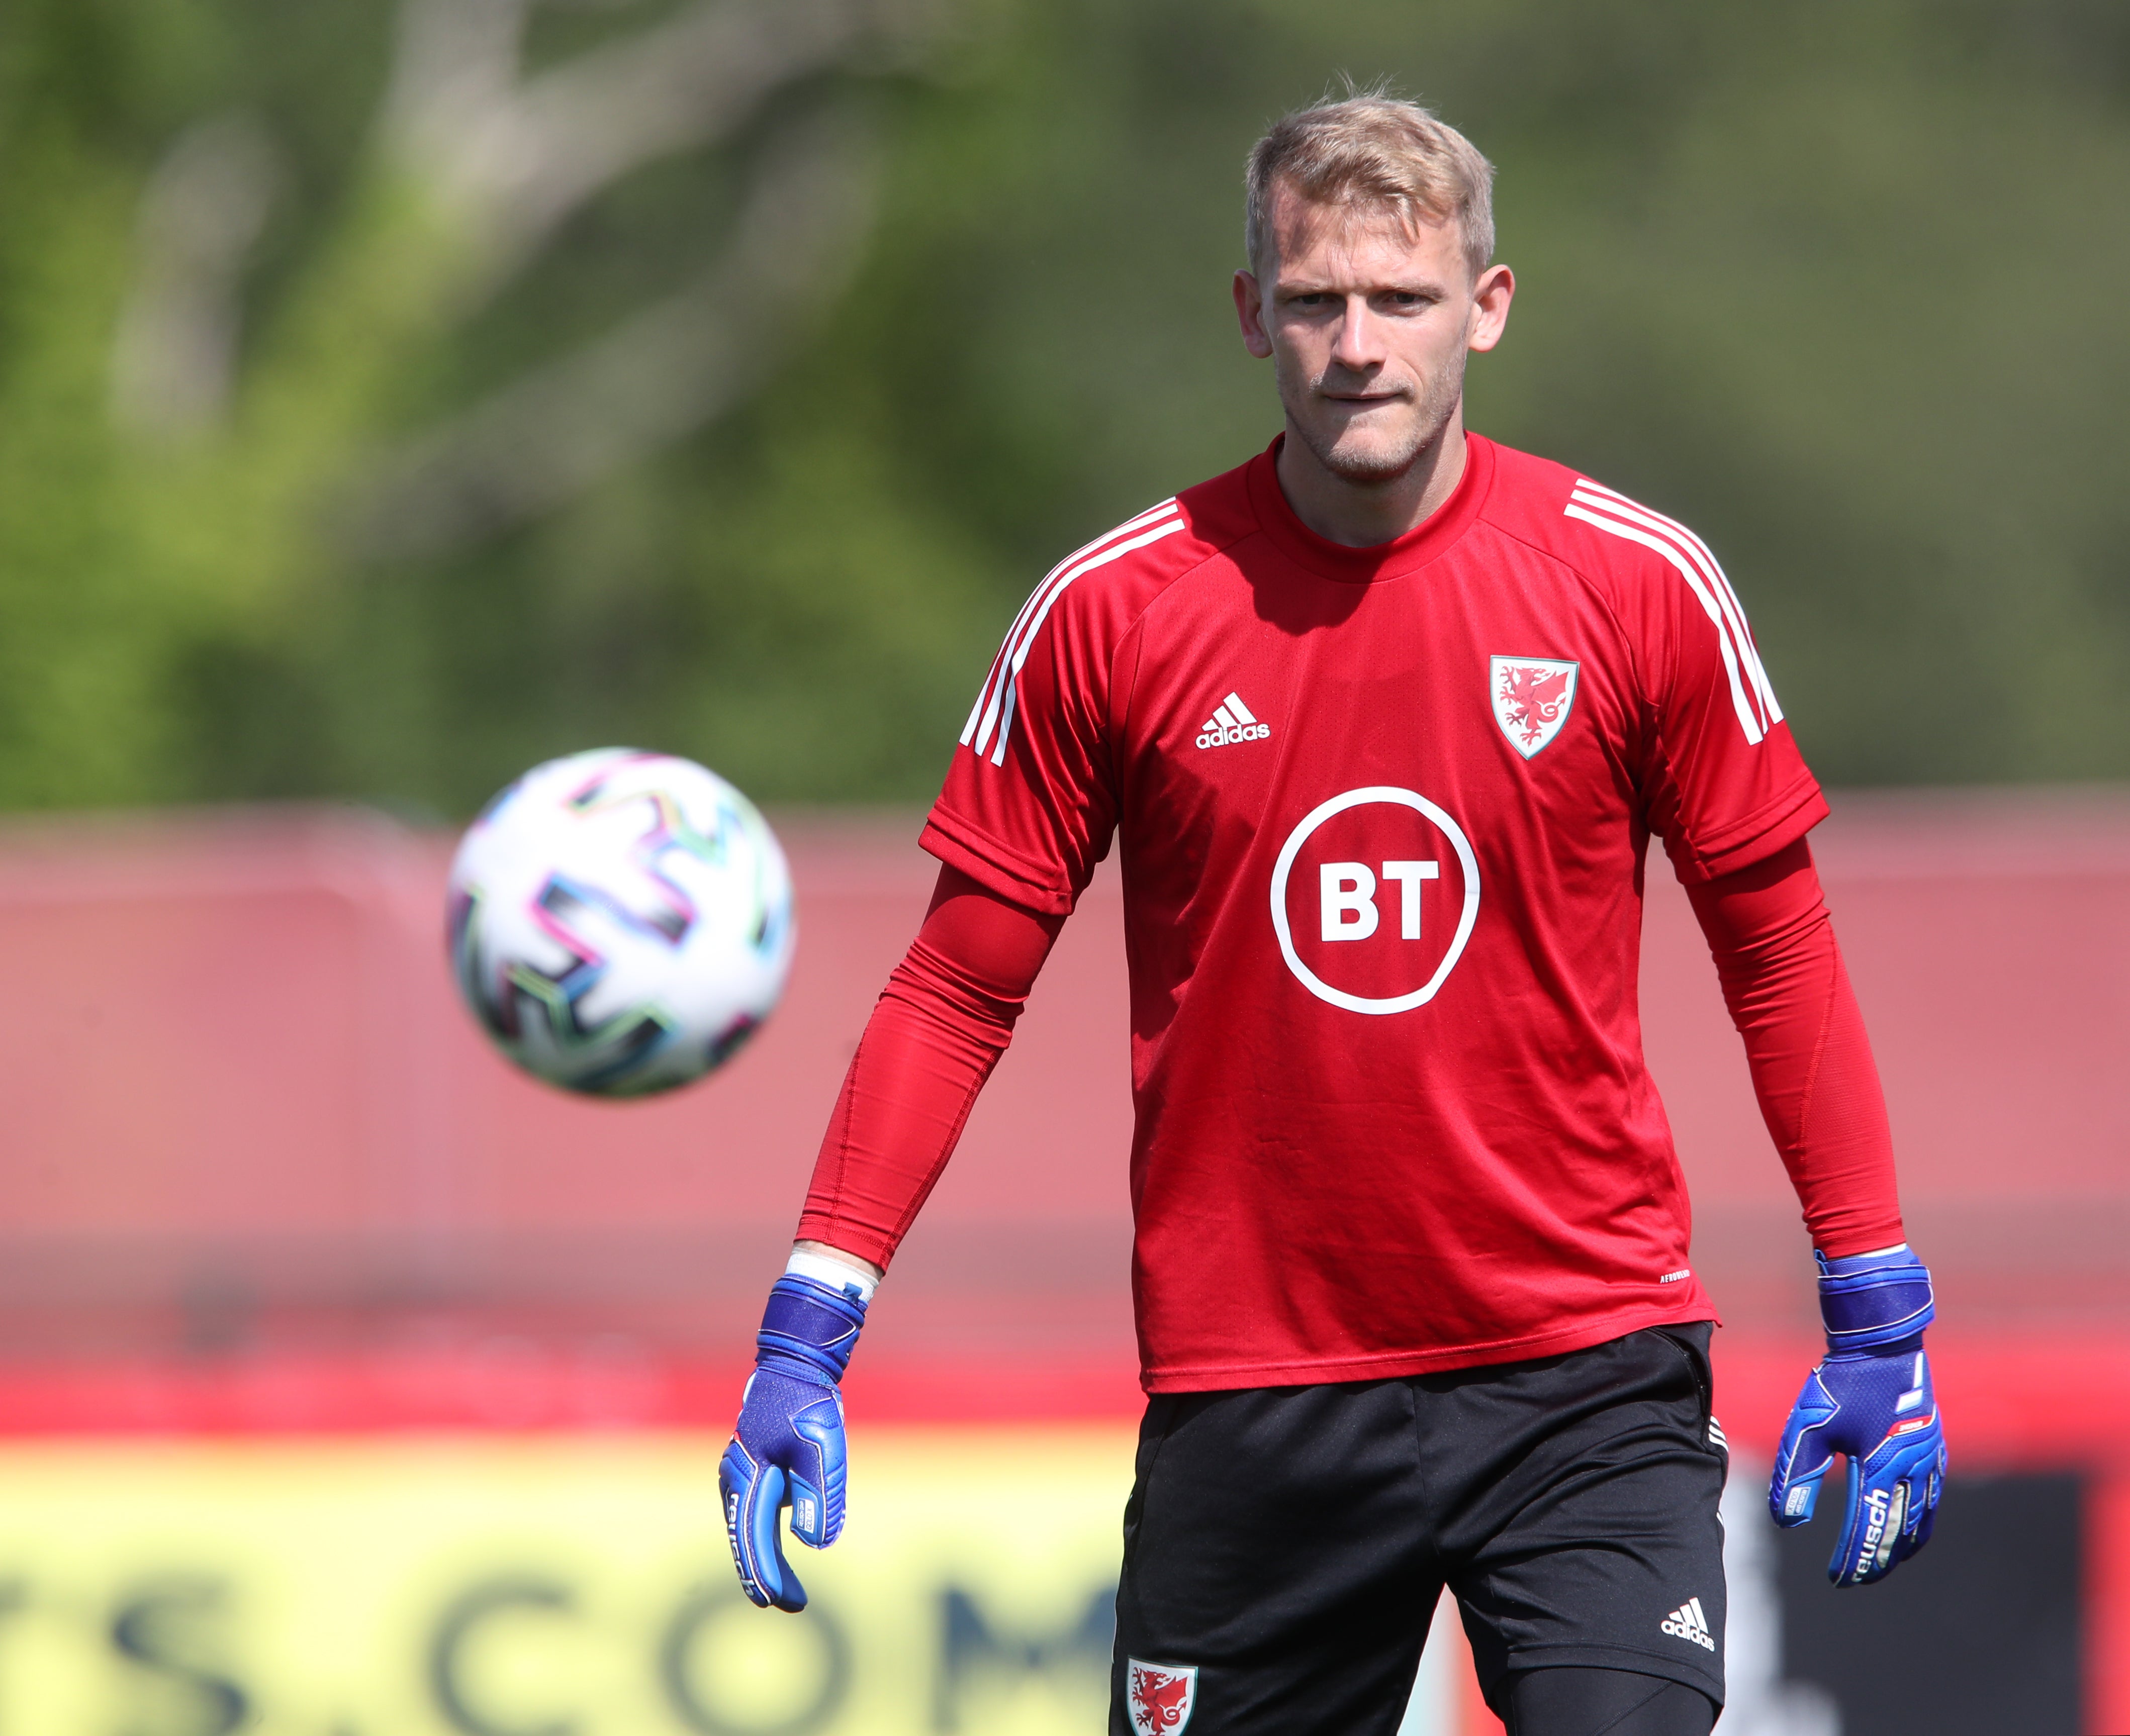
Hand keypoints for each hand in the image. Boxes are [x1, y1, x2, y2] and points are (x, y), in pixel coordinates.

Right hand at [720, 1270, 867, 1610]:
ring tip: (786, 1591)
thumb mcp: (821, 1447)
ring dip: (764, 1558)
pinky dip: (763, 1538)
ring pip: (748, 1529)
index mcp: (747, 1476)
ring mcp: (739, 1475)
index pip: (753, 1537)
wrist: (793, 1367)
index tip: (775, 1602)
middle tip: (788, 1606)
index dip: (764, 1573)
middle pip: (746, 1538)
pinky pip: (754, 1514)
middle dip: (765, 1574)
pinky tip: (778, 1552)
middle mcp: (735, 1480)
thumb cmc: (807, 1404)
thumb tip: (816, 1545)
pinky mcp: (751, 1470)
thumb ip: (819, 1494)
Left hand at [1769, 1245, 1945, 1586]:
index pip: (1866, 1528)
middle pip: (1898, 1532)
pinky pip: (1933, 1499)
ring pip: (1922, 1520)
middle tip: (1857, 1579)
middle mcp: (1912, 1469)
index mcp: (1880, 1466)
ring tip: (1881, 1564)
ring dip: (1902, 1546)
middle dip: (1877, 1560)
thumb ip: (1795, 1474)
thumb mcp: (1808, 1427)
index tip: (1837, 1579)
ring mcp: (1929, 1460)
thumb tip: (1787, 1521)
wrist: (1881, 1347)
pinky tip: (1910, 1530)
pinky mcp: (1935, 1450)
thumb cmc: (1840, 1385)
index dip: (1853, 1558)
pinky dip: (1922, 1523)